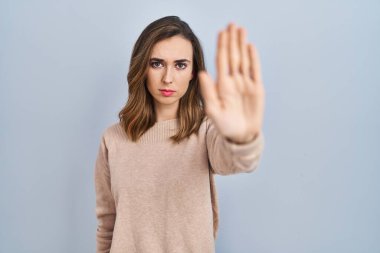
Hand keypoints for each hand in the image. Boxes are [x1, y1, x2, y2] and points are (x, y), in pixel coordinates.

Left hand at [198, 23, 264, 143]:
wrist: (240, 136)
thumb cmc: (224, 125)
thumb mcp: (213, 110)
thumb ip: (208, 92)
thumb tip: (201, 73)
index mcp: (222, 85)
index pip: (221, 61)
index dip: (221, 46)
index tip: (221, 32)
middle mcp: (234, 81)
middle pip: (233, 56)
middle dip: (232, 40)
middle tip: (232, 24)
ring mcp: (246, 84)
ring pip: (244, 60)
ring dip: (242, 45)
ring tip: (241, 30)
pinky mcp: (257, 89)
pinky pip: (255, 71)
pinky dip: (253, 59)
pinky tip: (250, 47)